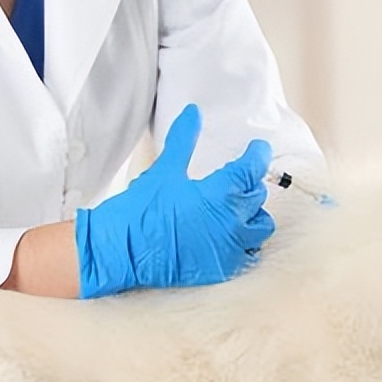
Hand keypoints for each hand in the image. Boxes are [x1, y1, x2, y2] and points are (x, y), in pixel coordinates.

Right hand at [75, 104, 273, 297]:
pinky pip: (246, 253)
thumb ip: (183, 139)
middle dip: (249, 185)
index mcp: (222, 193)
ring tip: (235, 209)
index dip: (258, 154)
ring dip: (252, 215)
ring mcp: (230, 248)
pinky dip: (243, 242)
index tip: (257, 148)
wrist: (121, 252)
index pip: (253, 168)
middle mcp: (233, 222)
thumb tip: (193, 112)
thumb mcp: (164, 170)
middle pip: (258, 196)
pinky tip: (227, 235)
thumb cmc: (140, 210)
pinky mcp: (222, 268)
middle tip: (237, 178)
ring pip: (260, 227)